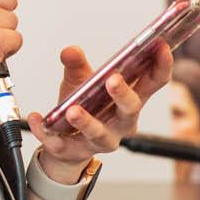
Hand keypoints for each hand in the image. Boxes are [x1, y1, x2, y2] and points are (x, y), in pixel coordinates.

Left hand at [26, 41, 173, 184]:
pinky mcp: (76, 152)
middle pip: (130, 110)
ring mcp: (102, 140)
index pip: (153, 83)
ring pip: (99, 133)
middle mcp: (122, 123)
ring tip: (72, 110)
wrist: (65, 143)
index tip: (161, 46)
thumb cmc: (84, 107)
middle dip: (123, 95)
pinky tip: (37, 119)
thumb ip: (77, 64)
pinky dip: (48, 133)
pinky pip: (62, 144)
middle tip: (112, 80)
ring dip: (86, 121)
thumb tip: (70, 51)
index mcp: (130, 101)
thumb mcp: (81, 81)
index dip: (161, 66)